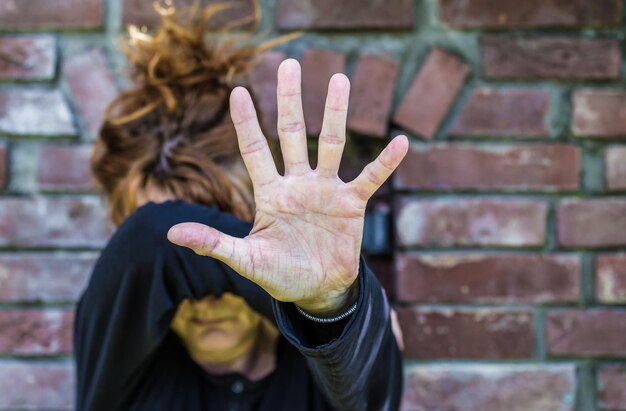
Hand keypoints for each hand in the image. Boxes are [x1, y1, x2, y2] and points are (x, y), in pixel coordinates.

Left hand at [167, 59, 407, 315]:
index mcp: (270, 193)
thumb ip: (213, 243)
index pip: (255, 149)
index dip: (246, 121)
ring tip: (339, 79)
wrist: (317, 292)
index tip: (237, 91)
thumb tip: (171, 232)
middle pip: (294, 134)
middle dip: (290, 100)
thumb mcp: (245, 259)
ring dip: (335, 114)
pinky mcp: (351, 205)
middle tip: (290, 64)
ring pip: (331, 145)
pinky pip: (370, 179)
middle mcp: (298, 184)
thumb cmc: (279, 274)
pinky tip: (401, 143)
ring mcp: (326, 191)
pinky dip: (384, 163)